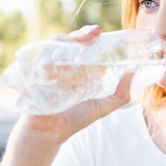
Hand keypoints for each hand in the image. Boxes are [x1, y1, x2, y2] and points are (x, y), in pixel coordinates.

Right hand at [14, 25, 132, 144]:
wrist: (50, 133)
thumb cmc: (73, 120)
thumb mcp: (101, 108)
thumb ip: (119, 96)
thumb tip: (132, 75)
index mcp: (76, 69)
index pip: (81, 45)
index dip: (89, 35)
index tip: (99, 32)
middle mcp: (61, 66)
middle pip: (68, 41)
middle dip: (80, 34)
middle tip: (93, 34)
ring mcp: (47, 68)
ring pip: (54, 45)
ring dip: (66, 40)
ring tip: (79, 42)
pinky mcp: (34, 74)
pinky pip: (39, 57)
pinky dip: (48, 52)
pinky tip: (60, 54)